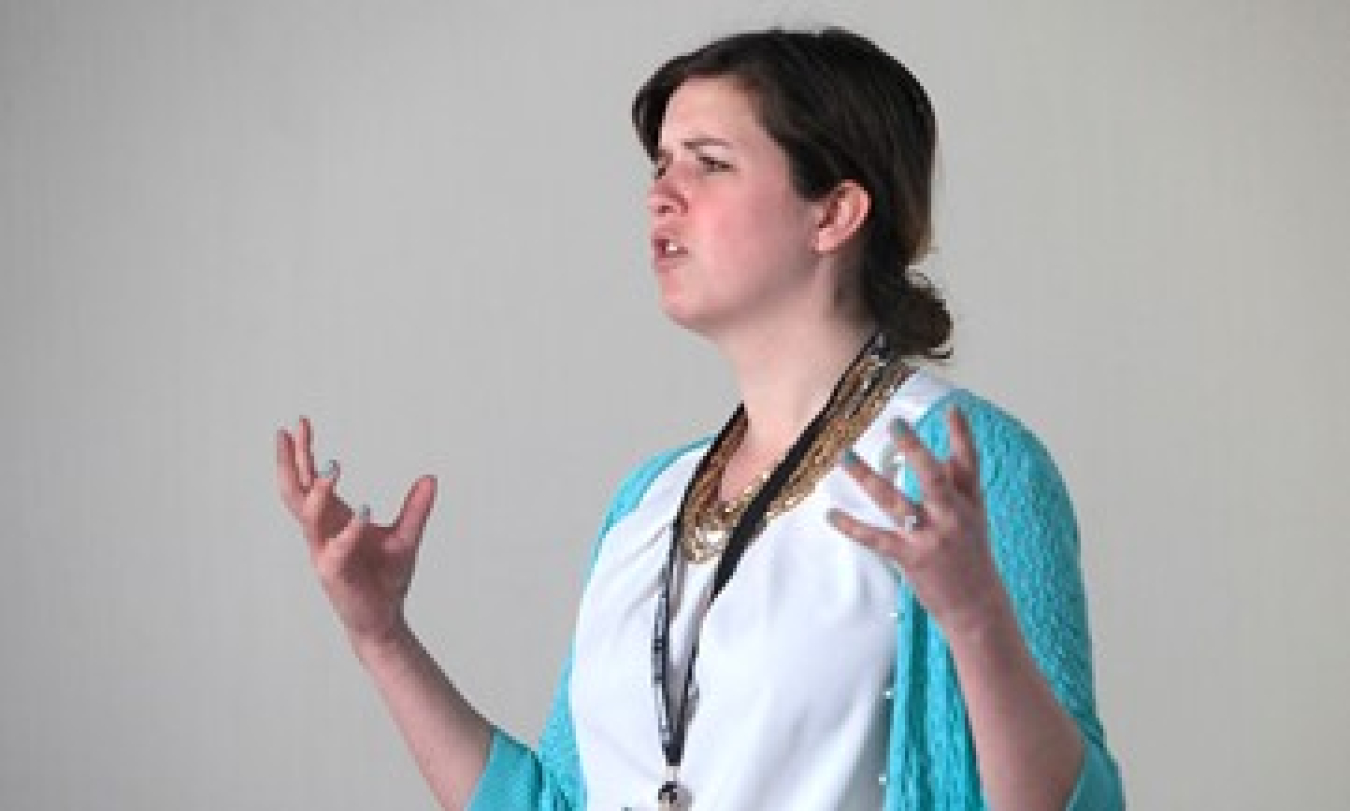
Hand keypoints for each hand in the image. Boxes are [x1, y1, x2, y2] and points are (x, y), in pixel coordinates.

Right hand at [276, 417, 436, 647]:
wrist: (386, 619)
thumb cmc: (387, 578)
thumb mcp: (406, 536)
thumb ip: (415, 508)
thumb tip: (430, 477)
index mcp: (333, 520)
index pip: (309, 481)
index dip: (302, 453)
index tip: (299, 423)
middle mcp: (322, 533)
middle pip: (294, 492)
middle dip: (291, 462)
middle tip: (290, 431)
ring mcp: (323, 553)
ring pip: (308, 517)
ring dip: (319, 491)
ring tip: (334, 465)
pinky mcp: (333, 574)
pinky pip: (336, 548)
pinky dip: (350, 529)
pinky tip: (365, 509)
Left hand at [829, 408, 1011, 638]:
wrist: (978, 608)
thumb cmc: (972, 559)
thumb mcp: (974, 519)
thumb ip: (959, 486)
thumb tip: (948, 453)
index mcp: (969, 504)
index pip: (969, 463)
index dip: (962, 434)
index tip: (952, 408)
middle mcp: (952, 516)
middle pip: (933, 476)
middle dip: (914, 448)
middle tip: (896, 423)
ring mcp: (931, 537)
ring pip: (896, 501)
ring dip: (868, 477)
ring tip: (845, 457)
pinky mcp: (911, 558)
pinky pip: (876, 538)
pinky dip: (851, 526)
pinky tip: (831, 514)